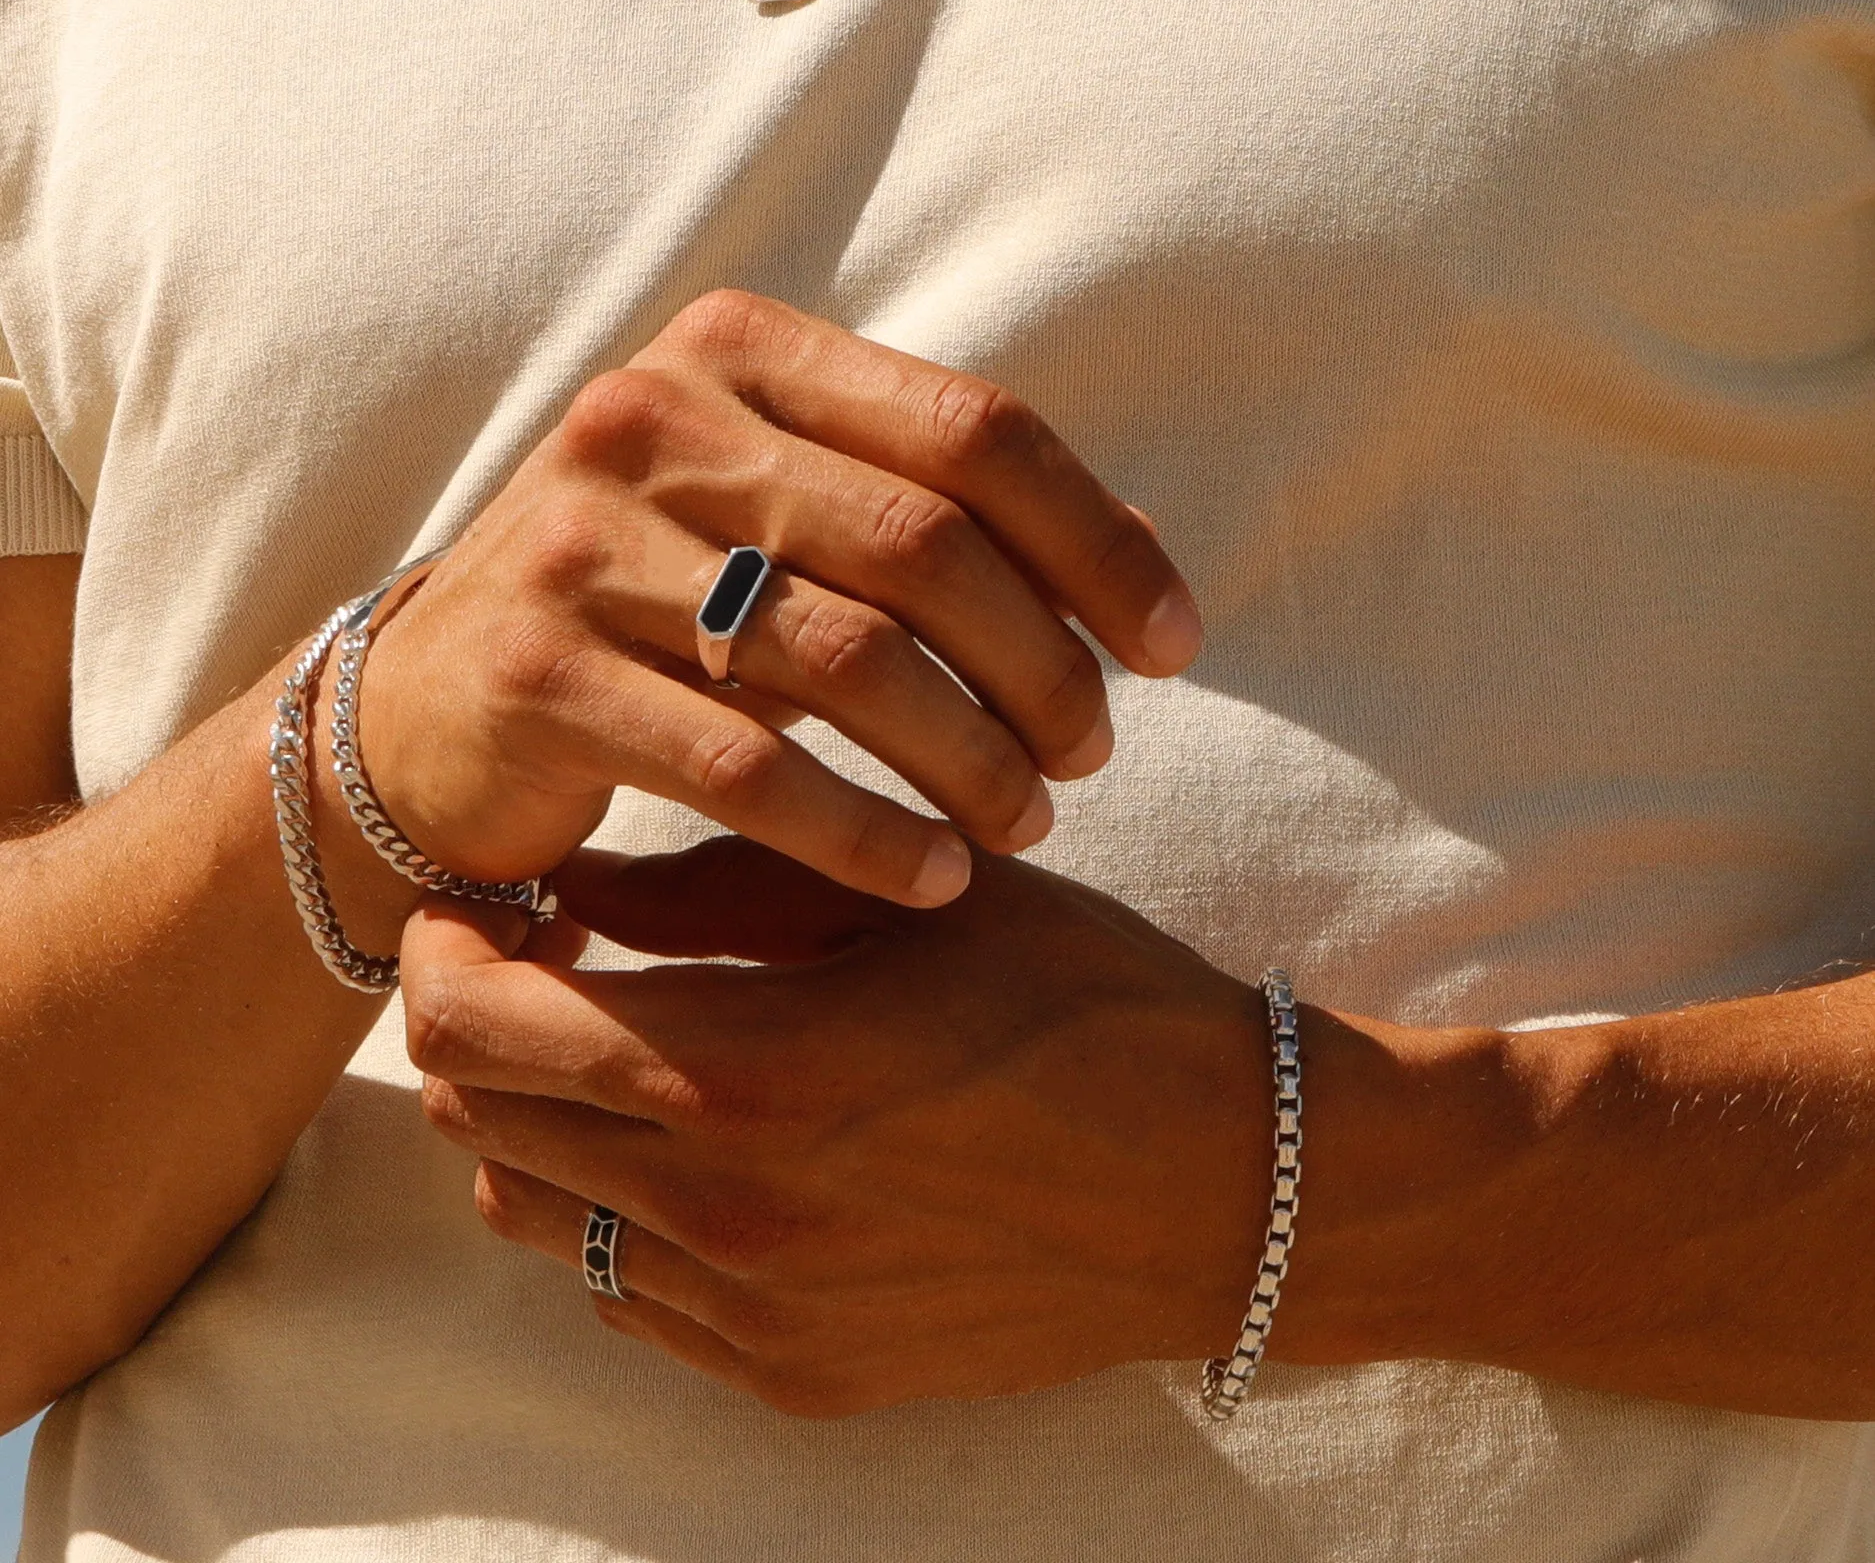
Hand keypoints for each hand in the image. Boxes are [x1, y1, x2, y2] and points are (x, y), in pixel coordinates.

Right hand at [359, 291, 1201, 906]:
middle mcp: (655, 418)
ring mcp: (584, 539)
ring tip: (1029, 823)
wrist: (428, 703)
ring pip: (847, 658)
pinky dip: (863, 834)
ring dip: (970, 759)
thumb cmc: (655, 605)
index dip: (1097, 541)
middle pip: (924, 541)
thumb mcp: (779, 518)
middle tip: (1093, 755)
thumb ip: (928, 512)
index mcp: (739, 351)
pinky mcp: (538, 671)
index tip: (1173, 646)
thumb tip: (1143, 557)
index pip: (972, 428)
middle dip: (1044, 664)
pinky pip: (746, 770)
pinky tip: (931, 880)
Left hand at [406, 838, 1271, 1416]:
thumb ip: (716, 889)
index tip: (486, 899)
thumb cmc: (1084, 1003)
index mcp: (748, 1071)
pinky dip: (615, 1207)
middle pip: (477, 1121)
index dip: (445, 950)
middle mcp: (726, 1214)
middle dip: (477, 1021)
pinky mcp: (795, 1375)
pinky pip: (626, 1292)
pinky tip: (699, 1139)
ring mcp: (756, 1314)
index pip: (478, 1026)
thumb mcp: (908, 901)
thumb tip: (572, 885)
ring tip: (618, 1041)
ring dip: (536, 1118)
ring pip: (533, 1214)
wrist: (1226, 1186)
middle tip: (544, 950)